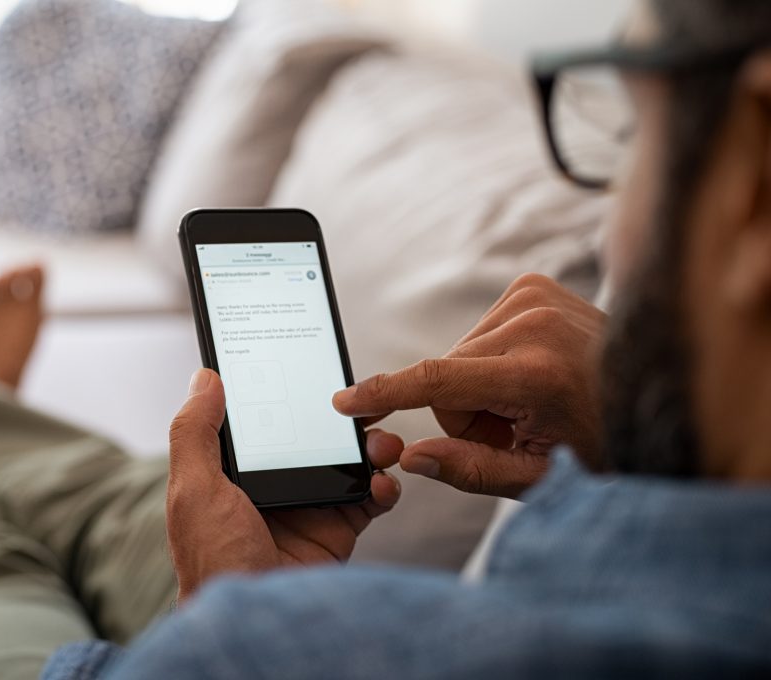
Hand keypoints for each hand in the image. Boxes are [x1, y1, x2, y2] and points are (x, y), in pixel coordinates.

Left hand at [167, 369, 401, 603]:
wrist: (255, 625)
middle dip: (343, 418)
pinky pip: (369, 500)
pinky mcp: (337, 531)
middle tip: (364, 404)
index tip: (313, 369)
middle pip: (316, 436)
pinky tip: (382, 484)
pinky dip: (383, 487)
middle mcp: (275, 484)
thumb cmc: (213, 560)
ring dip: (371, 447)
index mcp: (236, 471)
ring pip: (348, 462)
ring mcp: (309, 507)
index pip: (267, 419)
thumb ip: (195, 432)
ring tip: (382, 443)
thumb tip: (205, 377)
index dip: (289, 394)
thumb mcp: (194, 489)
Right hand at [334, 274, 606, 497]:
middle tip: (516, 427)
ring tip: (532, 400)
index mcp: (537, 374)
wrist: (659, 392)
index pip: (436, 381)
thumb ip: (470, 470)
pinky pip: (478, 332)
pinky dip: (493, 359)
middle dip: (466, 411)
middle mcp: (534, 324)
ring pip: (458, 355)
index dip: (384, 393)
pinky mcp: (534, 285)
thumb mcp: (540, 477)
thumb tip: (411, 458)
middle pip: (445, 376)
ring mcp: (536, 296)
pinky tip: (532, 371)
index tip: (344, 401)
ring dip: (480, 385)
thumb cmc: (605, 443)